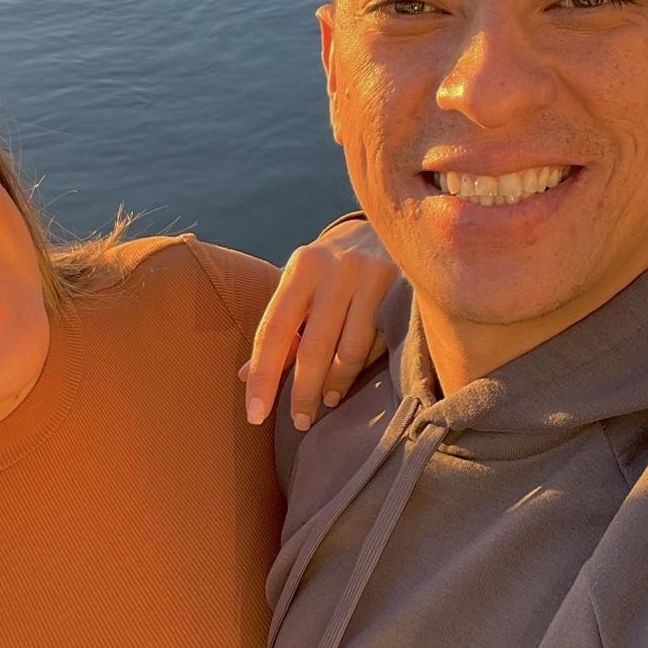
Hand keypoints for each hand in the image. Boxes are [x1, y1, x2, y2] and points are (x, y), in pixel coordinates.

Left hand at [241, 217, 395, 429]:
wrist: (387, 225)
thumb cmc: (332, 268)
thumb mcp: (301, 286)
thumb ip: (279, 328)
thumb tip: (244, 376)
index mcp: (302, 266)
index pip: (274, 329)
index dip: (262, 375)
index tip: (255, 413)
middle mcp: (336, 268)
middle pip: (314, 347)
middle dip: (303, 392)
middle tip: (299, 421)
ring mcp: (373, 277)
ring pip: (351, 349)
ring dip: (335, 383)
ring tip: (325, 401)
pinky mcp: (403, 289)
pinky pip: (380, 342)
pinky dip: (363, 366)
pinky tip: (352, 379)